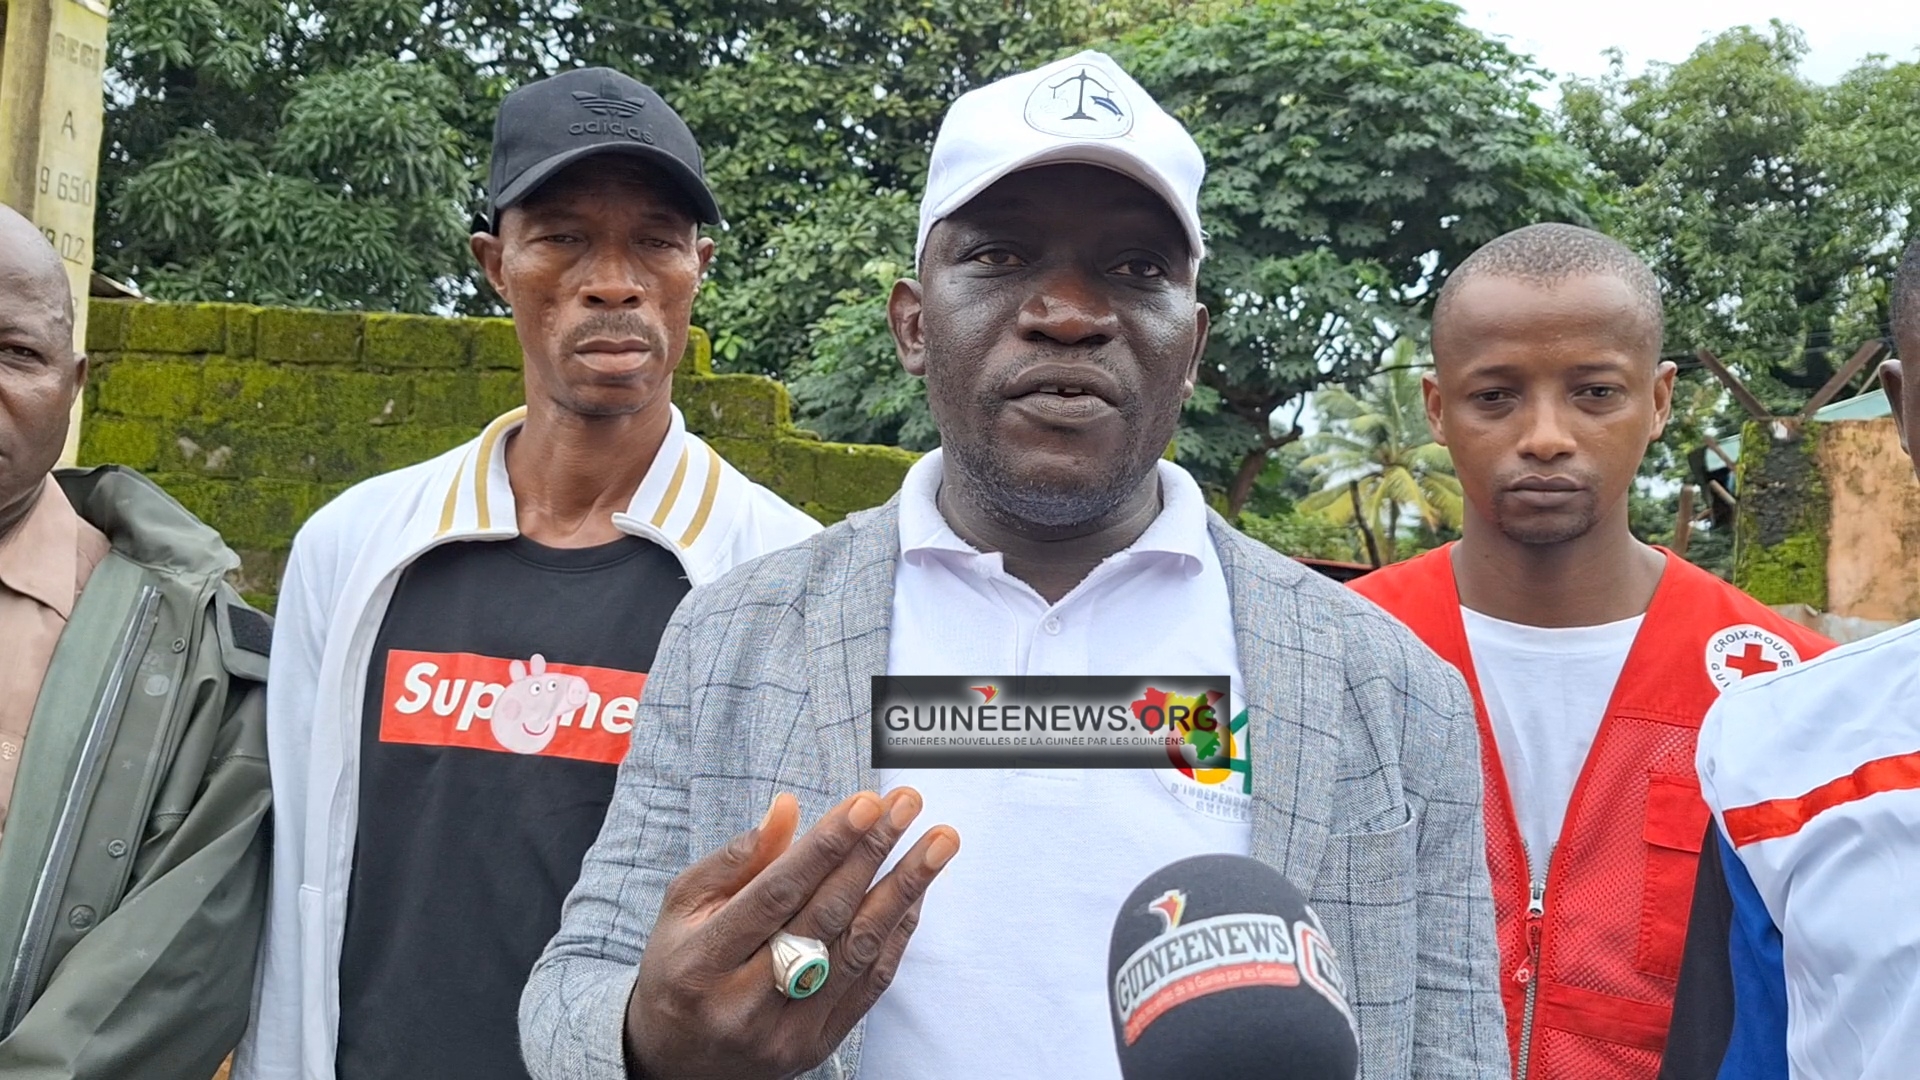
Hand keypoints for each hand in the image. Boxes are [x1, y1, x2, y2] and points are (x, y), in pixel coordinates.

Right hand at [624, 789, 958, 1079]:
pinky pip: (872, 982)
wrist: (679, 1060)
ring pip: (860, 950)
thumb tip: (787, 809)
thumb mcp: (684, 908)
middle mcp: (745, 1003)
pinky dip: (899, 931)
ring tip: (938, 842)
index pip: (777, 893)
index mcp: (702, 963)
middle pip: (827, 917)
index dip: (827, 846)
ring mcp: (786, 1031)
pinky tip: (917, 891)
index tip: (867, 803)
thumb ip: (737, 860)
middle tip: (907, 805)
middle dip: (874, 853)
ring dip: (905, 889)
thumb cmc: (681, 968)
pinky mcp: (819, 1045)